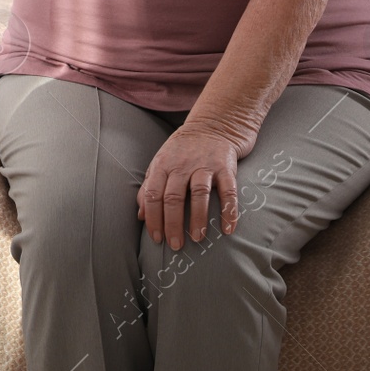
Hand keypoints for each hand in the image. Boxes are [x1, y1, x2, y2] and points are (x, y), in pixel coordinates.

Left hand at [137, 123, 247, 247]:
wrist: (214, 124)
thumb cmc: (182, 149)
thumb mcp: (161, 163)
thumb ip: (149, 187)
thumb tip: (140, 216)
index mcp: (163, 165)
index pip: (153, 195)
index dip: (153, 218)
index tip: (156, 238)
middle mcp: (182, 165)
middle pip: (173, 197)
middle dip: (173, 224)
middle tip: (176, 245)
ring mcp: (204, 165)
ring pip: (199, 194)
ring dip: (198, 219)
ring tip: (197, 238)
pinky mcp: (226, 167)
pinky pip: (228, 191)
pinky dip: (229, 211)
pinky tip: (228, 229)